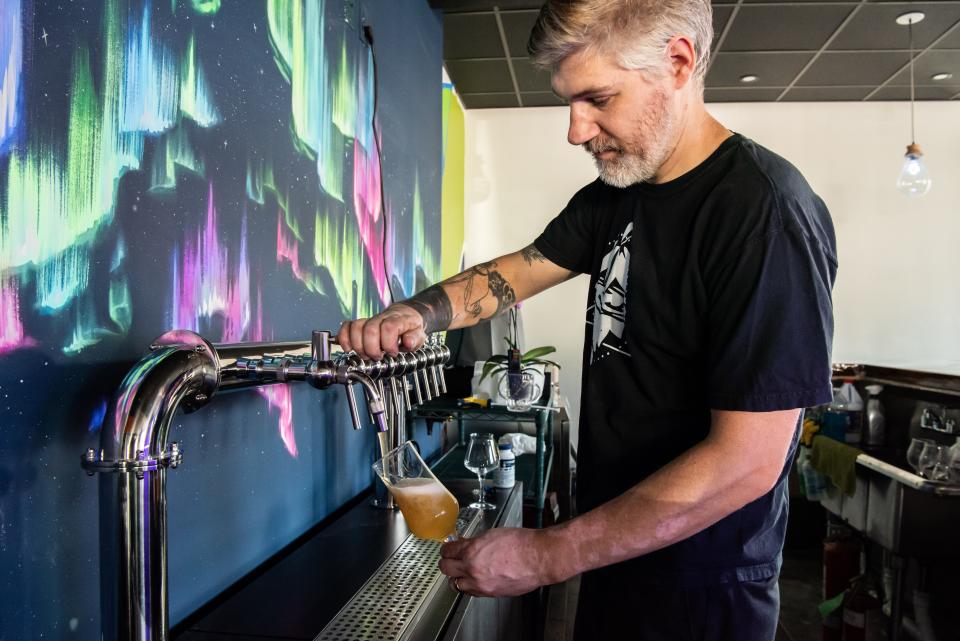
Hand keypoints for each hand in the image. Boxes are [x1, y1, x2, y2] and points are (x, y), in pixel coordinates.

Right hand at [337, 304, 426, 358]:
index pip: (388, 328)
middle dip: (372, 348)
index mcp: (398, 320)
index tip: (392, 353)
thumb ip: (415, 338)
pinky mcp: (360, 324)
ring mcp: (369, 320)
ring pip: (356, 327)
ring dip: (358, 346)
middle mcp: (381, 318)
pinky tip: (348, 348)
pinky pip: (347, 326)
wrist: (405, 315)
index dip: (388, 344)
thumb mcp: (420, 334)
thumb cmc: (410, 327)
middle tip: (378, 357)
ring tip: (366, 355)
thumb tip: (408, 342)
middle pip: (370, 329)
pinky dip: (344, 338)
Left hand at [438, 528, 555, 596]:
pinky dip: (468, 586)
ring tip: (459, 571)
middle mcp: (472, 568)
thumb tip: (465, 544)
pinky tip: (473, 580)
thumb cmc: (522, 543)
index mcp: (472, 550)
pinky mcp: (490, 593)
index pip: (448, 551)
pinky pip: (470, 592)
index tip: (448, 548)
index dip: (447, 548)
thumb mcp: (493, 534)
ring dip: (455, 577)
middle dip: (446, 562)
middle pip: (446, 568)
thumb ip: (475, 542)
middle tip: (449, 558)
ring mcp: (480, 583)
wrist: (538, 557)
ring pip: (455, 584)